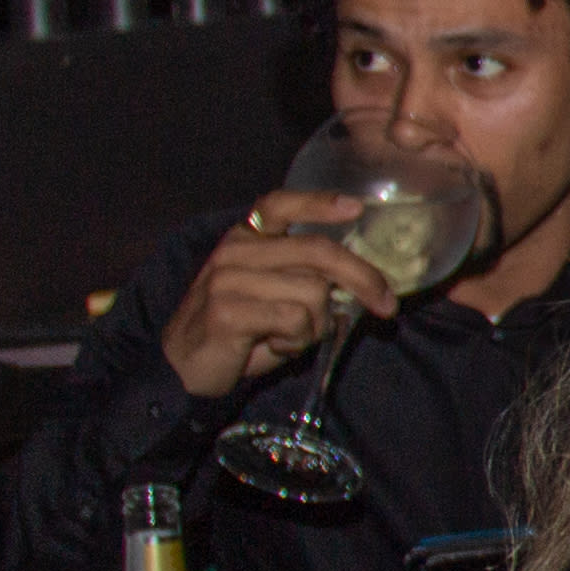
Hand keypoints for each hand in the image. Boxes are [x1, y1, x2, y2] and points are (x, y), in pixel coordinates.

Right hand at [159, 194, 394, 401]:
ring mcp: (227, 278)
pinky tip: (275, 345)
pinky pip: (294, 319)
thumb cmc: (240, 332)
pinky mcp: (227, 309)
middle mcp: (235, 251)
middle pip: (318, 252)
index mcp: (245, 239)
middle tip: (387, 306)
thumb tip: (365, 286)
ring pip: (313, 293)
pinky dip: (297, 341)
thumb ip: (308, 280)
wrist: (183, 367)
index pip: (279, 204)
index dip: (318, 202)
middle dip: (363, 279)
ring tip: (289, 337)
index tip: (356, 207)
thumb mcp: (275, 297)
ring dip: (317, 325)